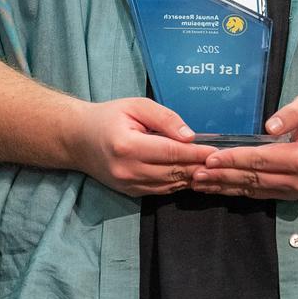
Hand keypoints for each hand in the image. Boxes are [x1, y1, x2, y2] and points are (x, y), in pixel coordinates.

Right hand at [63, 97, 214, 195]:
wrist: (78, 139)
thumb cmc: (108, 117)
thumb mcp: (135, 106)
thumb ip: (164, 118)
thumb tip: (189, 136)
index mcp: (128, 146)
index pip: (171, 153)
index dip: (196, 153)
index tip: (216, 152)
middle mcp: (128, 170)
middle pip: (173, 172)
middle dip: (198, 167)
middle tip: (219, 161)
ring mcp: (128, 185)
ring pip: (170, 185)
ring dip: (190, 178)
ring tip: (208, 169)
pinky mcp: (130, 193)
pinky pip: (161, 191)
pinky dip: (177, 183)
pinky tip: (188, 174)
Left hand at [189, 92, 297, 199]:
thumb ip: (291, 113)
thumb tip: (269, 126)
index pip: (261, 159)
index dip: (234, 159)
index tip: (210, 158)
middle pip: (253, 178)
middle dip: (222, 176)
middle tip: (194, 173)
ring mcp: (295, 191)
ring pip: (253, 190)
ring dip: (225, 187)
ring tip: (198, 184)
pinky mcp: (290, 195)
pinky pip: (259, 194)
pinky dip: (236, 191)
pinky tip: (217, 188)